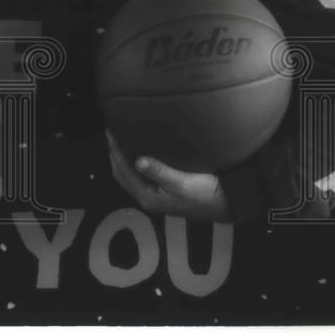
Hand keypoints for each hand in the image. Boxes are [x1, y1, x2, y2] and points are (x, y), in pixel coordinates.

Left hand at [106, 131, 228, 221]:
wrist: (224, 204)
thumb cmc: (205, 193)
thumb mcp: (183, 182)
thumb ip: (160, 172)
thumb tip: (138, 161)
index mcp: (148, 196)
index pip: (123, 170)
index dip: (115, 150)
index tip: (110, 131)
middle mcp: (146, 198)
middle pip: (120, 173)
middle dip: (114, 153)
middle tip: (111, 131)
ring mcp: (152, 195)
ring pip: (127, 175)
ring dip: (121, 158)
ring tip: (119, 138)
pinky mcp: (159, 191)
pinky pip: (136, 175)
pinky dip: (130, 162)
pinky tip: (135, 150)